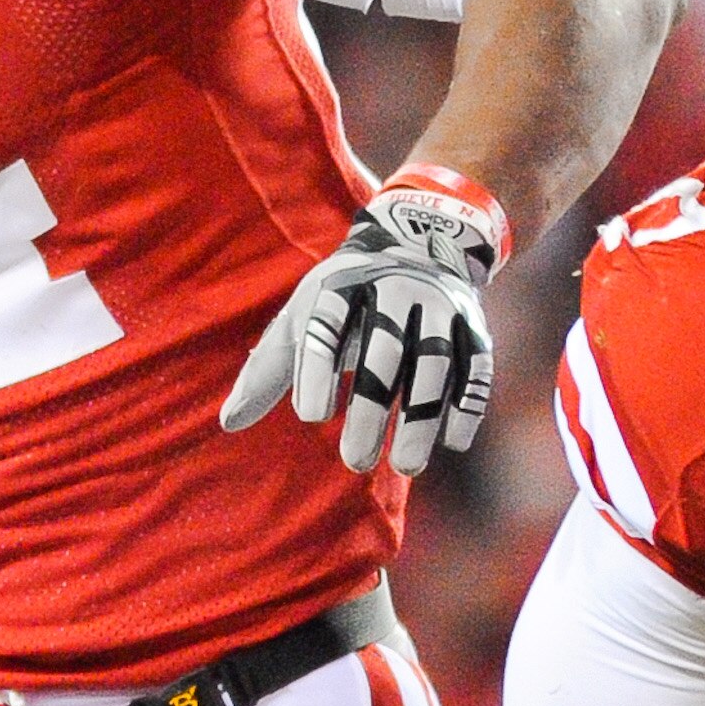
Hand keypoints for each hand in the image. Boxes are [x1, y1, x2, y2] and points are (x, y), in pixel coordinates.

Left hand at [220, 170, 503, 475]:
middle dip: (371, 408)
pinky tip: (452, 442)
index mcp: (342, 284)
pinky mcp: (472, 324)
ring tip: (407, 466)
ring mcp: (438, 306)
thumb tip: (228, 423)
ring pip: (434, 362)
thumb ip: (268, 370)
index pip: (328, 325)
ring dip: (422, 416)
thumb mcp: (302, 317)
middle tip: (355, 461)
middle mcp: (394, 289)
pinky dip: (467, 403)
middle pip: (384, 351)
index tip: (311, 417)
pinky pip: (476, 365)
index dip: (319, 369)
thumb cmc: (343, 296)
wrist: (419, 240)